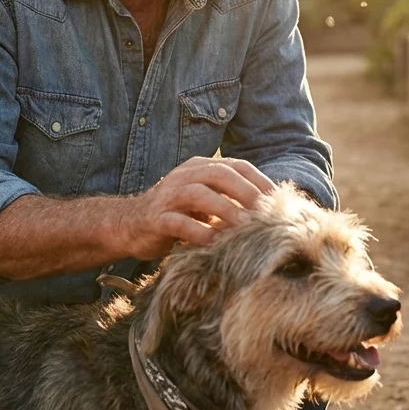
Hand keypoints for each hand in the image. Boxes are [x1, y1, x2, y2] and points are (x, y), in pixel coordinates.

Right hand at [114, 156, 276, 260]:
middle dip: (246, 192)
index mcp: (200, 167)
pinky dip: (199, 232)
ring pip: (200, 194)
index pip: (236, 165)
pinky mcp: (156, 218)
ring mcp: (169, 196)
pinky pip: (179, 222)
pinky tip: (214, 244)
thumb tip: (271, 210)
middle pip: (220, 174)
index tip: (279, 200)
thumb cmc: (176, 214)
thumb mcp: (205, 201)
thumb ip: (230, 200)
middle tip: (266, 213)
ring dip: (225, 210)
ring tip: (245, 227)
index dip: (260, 180)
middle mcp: (185, 176)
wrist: (128, 225)